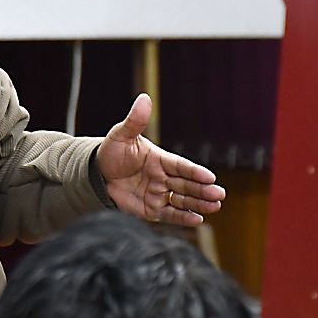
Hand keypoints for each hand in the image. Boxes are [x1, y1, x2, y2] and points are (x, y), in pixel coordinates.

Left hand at [96, 94, 225, 225]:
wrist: (97, 174)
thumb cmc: (113, 152)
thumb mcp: (122, 135)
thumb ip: (135, 121)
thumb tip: (145, 98)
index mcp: (160, 159)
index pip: (181, 166)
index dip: (195, 171)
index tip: (209, 176)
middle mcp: (163, 177)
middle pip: (187, 184)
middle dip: (203, 190)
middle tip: (219, 195)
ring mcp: (158, 193)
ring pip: (182, 200)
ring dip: (198, 204)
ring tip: (214, 206)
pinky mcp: (151, 209)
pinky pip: (169, 214)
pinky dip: (183, 217)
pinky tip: (197, 219)